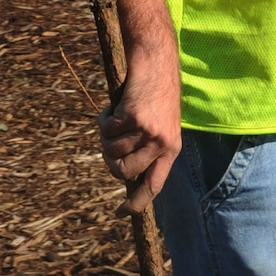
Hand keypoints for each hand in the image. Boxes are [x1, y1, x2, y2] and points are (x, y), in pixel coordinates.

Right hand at [99, 49, 181, 210]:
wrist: (155, 62)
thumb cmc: (154, 94)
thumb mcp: (161, 125)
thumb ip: (147, 148)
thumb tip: (125, 172)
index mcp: (171, 149)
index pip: (154, 184)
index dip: (138, 202)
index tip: (124, 213)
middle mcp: (162, 143)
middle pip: (123, 172)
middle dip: (110, 161)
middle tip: (108, 143)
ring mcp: (148, 131)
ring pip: (111, 150)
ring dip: (106, 134)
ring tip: (117, 117)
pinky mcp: (134, 117)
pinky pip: (106, 130)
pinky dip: (104, 118)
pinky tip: (116, 105)